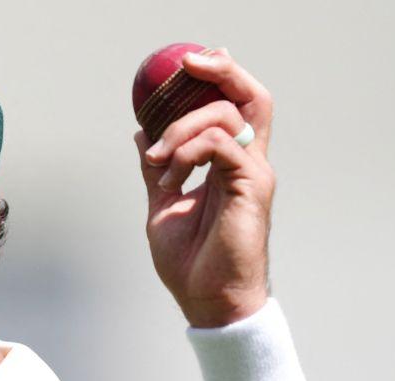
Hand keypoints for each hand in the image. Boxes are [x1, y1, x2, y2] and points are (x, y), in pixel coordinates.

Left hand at [135, 48, 275, 327]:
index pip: (235, 107)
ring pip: (225, 116)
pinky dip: (187, 151)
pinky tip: (170, 176)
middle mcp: (247, 164)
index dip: (220, 78)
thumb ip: (158, 170)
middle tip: (185, 64)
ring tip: (158, 162)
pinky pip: (219, 145)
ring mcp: (252, 173)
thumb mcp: (163, 207)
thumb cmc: (191, 263)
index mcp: (230, 166)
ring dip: (180, 129)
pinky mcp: (251, 186)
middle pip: (249, 96)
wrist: (207, 302)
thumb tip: (142, 135)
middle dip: (219, 71)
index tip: (187, 64)